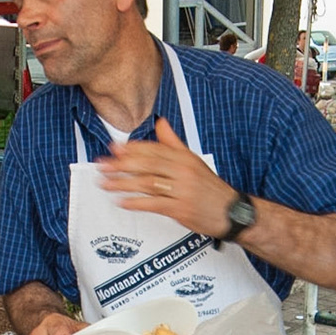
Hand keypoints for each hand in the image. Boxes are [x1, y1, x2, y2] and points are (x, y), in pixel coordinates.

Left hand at [95, 118, 237, 237]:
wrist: (231, 212)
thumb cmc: (210, 188)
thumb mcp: (194, 161)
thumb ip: (173, 142)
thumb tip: (160, 122)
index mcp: (184, 158)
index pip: (154, 149)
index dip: (131, 149)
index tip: (113, 149)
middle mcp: (183, 171)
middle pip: (147, 164)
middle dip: (121, 165)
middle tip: (103, 166)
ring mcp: (182, 190)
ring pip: (147, 183)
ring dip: (123, 183)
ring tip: (106, 184)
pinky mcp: (181, 208)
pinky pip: (154, 203)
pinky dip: (136, 202)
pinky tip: (122, 202)